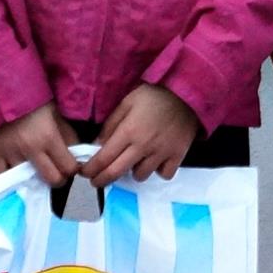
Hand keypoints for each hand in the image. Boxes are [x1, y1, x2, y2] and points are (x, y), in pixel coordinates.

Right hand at [0, 103, 79, 186]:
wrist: (4, 89)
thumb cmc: (34, 100)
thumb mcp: (56, 113)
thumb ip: (68, 135)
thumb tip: (78, 154)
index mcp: (49, 137)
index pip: (68, 167)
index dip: (73, 168)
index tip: (72, 165)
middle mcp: (30, 149)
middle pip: (51, 179)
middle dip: (59, 178)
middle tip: (57, 171)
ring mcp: (10, 154)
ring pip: (28, 181)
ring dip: (35, 178)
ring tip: (37, 171)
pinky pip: (2, 177)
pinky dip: (11, 179)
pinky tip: (18, 176)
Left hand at [82, 84, 198, 184]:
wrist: (187, 91)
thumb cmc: (154, 94)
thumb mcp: (127, 102)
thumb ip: (111, 125)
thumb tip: (96, 146)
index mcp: (128, 131)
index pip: (103, 158)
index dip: (90, 169)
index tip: (84, 173)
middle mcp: (143, 146)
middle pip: (116, 173)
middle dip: (101, 180)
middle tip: (96, 180)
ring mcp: (161, 153)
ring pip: (140, 176)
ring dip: (133, 171)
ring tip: (134, 161)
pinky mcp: (177, 155)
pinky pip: (164, 174)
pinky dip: (158, 170)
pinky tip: (155, 161)